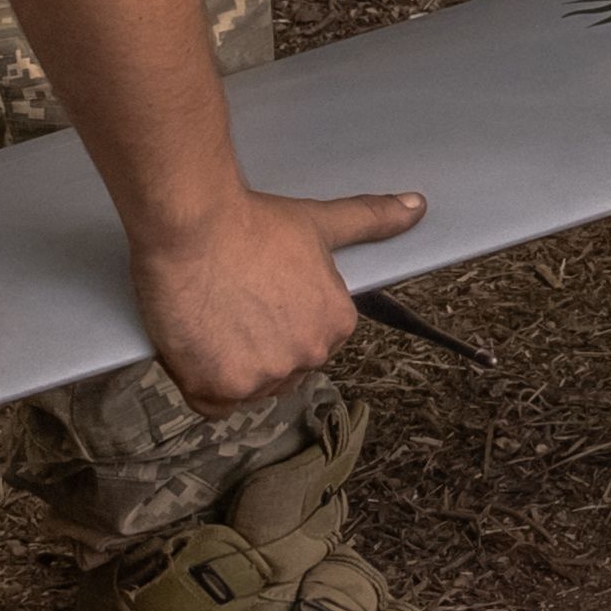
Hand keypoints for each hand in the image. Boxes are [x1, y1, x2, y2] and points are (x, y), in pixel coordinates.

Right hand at [130, 186, 418, 413]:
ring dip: (230, 364)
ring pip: (247, 386)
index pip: (309, 339)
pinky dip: (203, 383)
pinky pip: (213, 404)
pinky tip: (198, 346)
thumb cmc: (252, 221)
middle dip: (258, 344)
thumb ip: (370, 220)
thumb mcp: (320, 222)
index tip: (259, 294)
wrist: (192, 225)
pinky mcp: (216, 391)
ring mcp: (261, 379)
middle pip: (280, 366)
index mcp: (336, 326)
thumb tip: (417, 206)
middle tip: (232, 302)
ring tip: (213, 317)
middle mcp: (307, 358)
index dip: (280, 319)